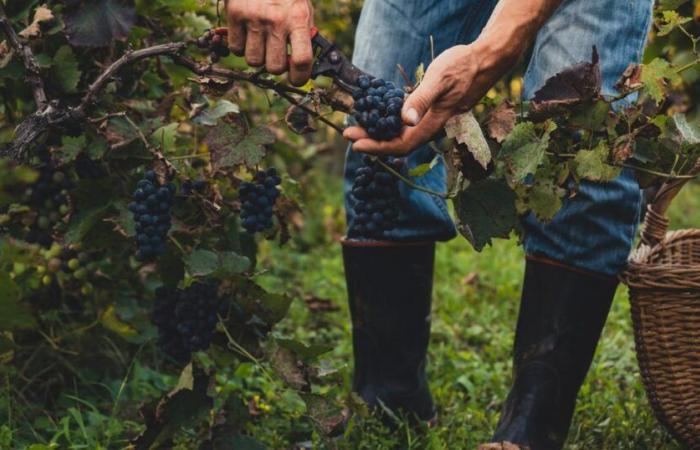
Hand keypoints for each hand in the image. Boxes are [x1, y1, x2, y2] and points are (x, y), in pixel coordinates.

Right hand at [226, 0, 313, 85]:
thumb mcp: (302, 10)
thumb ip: (302, 36)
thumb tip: (300, 67)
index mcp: (298, 19)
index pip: (301, 60)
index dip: (300, 77)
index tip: (297, 79)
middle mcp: (276, 20)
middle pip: (274, 67)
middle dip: (276, 66)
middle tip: (276, 54)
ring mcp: (254, 18)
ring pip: (254, 61)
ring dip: (258, 56)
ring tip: (261, 41)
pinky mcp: (235, 14)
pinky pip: (236, 49)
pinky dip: (241, 47)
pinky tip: (247, 34)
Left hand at [344, 43, 512, 155]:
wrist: (481, 62)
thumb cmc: (462, 67)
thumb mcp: (440, 79)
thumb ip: (423, 100)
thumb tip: (405, 121)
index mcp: (431, 124)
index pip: (400, 145)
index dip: (377, 147)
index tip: (356, 143)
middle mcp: (428, 127)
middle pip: (396, 143)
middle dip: (371, 142)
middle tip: (347, 133)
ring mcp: (427, 120)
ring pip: (399, 135)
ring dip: (377, 133)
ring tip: (355, 126)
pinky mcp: (425, 111)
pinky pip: (403, 124)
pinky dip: (386, 123)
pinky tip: (374, 114)